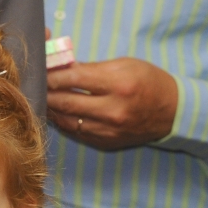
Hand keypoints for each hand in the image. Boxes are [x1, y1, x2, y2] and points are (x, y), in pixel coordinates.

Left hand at [47, 59, 177, 150]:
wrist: (172, 112)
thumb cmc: (149, 81)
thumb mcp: (124, 65)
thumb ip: (91, 68)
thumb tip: (61, 68)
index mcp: (118, 84)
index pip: (73, 79)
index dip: (52, 74)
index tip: (40, 68)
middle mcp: (112, 110)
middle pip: (65, 102)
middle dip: (46, 91)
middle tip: (34, 83)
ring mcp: (108, 130)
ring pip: (66, 120)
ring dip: (51, 108)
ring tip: (43, 96)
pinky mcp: (105, 142)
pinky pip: (75, 132)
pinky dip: (63, 120)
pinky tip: (57, 111)